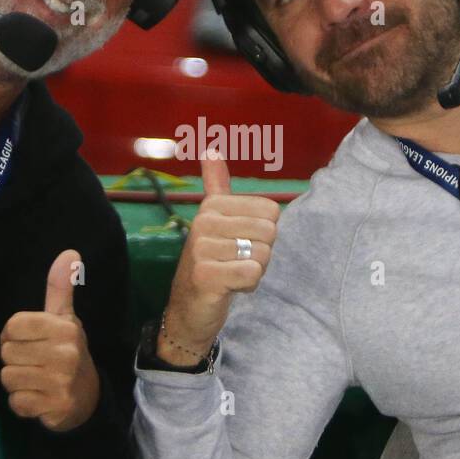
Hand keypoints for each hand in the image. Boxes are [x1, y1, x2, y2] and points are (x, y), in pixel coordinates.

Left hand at [0, 249, 99, 431]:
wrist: (87, 398)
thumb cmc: (68, 352)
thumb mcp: (65, 319)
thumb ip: (60, 287)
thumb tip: (69, 252)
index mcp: (64, 328)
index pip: (13, 325)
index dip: (13, 334)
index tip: (29, 341)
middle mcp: (65, 354)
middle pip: (7, 352)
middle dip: (15, 359)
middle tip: (34, 362)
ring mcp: (60, 382)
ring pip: (8, 377)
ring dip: (17, 382)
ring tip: (35, 380)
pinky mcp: (54, 407)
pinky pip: (16, 402)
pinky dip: (22, 402)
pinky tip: (38, 397)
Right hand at [160, 153, 280, 365]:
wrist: (188, 309)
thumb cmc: (210, 263)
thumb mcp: (213, 222)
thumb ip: (216, 186)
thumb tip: (211, 148)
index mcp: (212, 207)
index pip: (271, 211)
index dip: (264, 234)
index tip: (239, 245)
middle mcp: (204, 223)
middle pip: (270, 232)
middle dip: (261, 254)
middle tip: (235, 264)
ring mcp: (202, 249)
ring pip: (263, 255)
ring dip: (254, 272)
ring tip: (230, 275)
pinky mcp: (205, 275)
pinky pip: (252, 273)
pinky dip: (248, 286)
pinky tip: (229, 288)